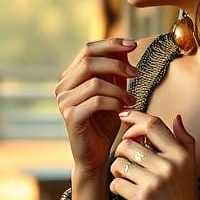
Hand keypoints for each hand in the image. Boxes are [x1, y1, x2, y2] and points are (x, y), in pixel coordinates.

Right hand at [56, 39, 138, 173]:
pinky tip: (125, 108)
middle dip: (116, 64)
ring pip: (94, 82)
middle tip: (136, 73)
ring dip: (119, 89)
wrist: (96, 156)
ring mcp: (64, 102)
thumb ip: (116, 72)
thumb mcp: (113, 92)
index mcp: (70, 77)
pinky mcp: (71, 117)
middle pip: (88, 61)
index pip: (87, 50)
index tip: (133, 44)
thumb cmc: (104, 124)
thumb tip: (125, 47)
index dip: (110, 44)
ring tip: (132, 99)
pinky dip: (115, 102)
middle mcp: (62, 87)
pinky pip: (96, 101)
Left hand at [111, 111, 199, 199]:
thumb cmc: (183, 198)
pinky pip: (116, 183)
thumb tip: (177, 117)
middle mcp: (169, 166)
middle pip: (128, 144)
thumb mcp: (189, 167)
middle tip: (126, 162)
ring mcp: (155, 182)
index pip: (153, 124)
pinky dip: (116, 188)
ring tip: (127, 178)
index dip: (134, 117)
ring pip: (118, 163)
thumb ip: (185, 141)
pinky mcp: (142, 198)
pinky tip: (126, 193)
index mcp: (180, 154)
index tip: (122, 115)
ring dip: (117, 171)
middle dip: (121, 151)